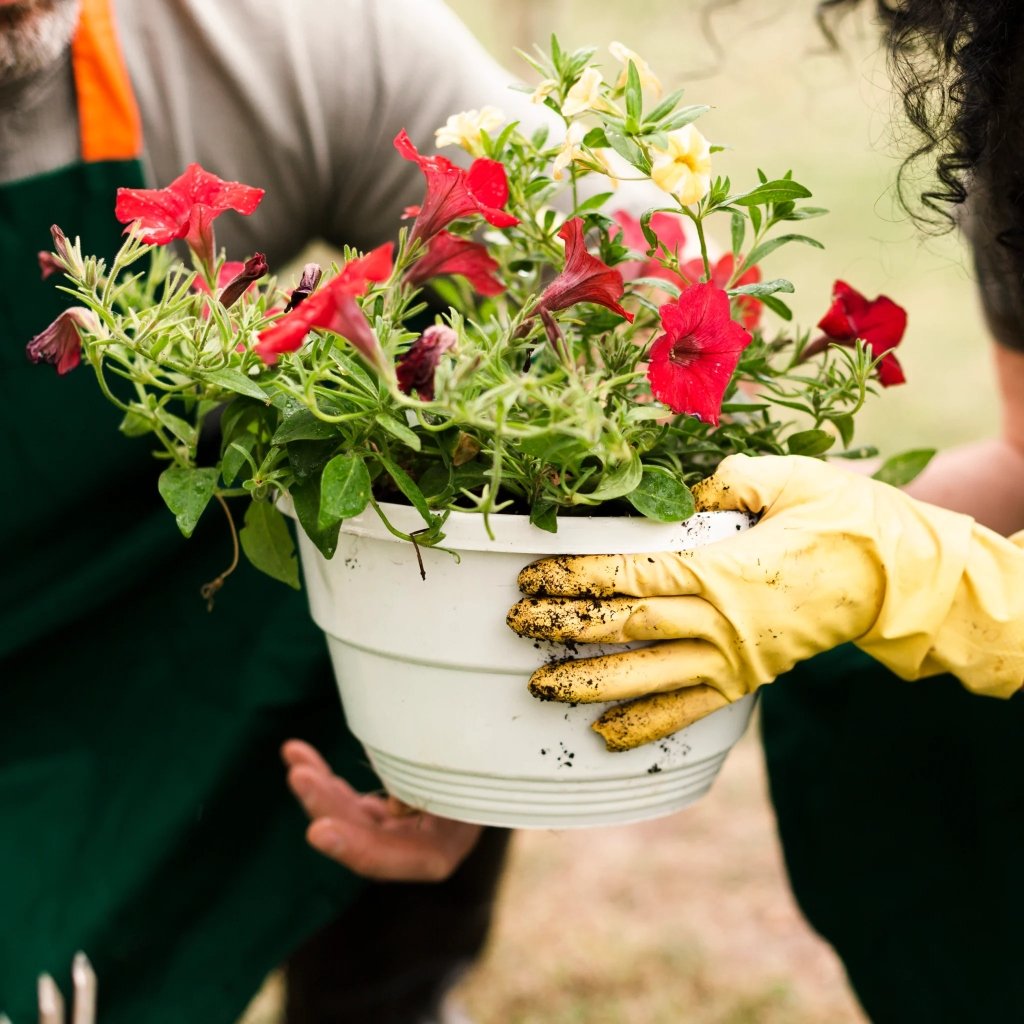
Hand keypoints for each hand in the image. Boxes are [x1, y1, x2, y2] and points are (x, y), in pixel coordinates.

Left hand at [282, 740, 482, 880]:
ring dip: (319, 787)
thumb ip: (430, 793)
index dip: (351, 847)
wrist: (505, 760)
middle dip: (326, 805)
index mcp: (440, 852)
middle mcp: (413, 848)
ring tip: (295, 756)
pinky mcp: (383, 811)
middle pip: (357, 836)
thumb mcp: (469, 776)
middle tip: (300, 777)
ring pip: (346, 815)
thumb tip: (393, 807)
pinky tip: (297, 753)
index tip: (317, 829)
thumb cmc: (494, 764)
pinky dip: (325, 777)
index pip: (387, 859)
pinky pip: (347, 798)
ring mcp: (395, 830)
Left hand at [507, 454, 1023, 750]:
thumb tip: (678, 488)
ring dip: (587, 683)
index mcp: (717, 568)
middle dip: (562, 627)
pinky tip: (604, 736)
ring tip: (539, 686)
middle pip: (622, 628)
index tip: (531, 577)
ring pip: (644, 676)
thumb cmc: (844, 520)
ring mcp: (730, 658)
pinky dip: (645, 726)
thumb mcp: (786, 479)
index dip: (573, 578)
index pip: (625, 575)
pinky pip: (687, 710)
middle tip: (514, 625)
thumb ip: (726, 479)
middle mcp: (715, 621)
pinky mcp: (746, 679)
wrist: (899, 580)